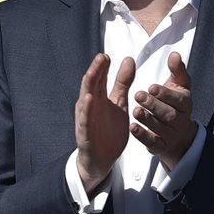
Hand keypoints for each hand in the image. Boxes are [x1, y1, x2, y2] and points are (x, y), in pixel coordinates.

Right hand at [75, 53, 133, 193]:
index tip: (107, 54)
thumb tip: (128, 59)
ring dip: (88, 87)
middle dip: (95, 71)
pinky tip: (89, 100)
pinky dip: (86, 111)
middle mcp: (89, 106)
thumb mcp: (119, 103)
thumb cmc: (108, 129)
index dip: (102, 67)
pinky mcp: (86, 134)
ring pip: (85, 100)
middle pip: (90, 85)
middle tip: (101, 57)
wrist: (102, 159)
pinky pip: (85, 121)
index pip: (99, 78)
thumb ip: (123, 83)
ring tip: (93, 73)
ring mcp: (86, 119)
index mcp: (97, 98)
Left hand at [131, 51, 195, 170]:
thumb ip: (177, 70)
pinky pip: (153, 142)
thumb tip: (175, 54)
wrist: (177, 134)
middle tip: (138, 95)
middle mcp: (181, 120)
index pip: (178, 99)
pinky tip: (132, 127)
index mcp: (186, 103)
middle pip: (169, 114)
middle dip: (154, 105)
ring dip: (148, 119)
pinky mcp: (161, 146)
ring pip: (161, 128)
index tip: (152, 87)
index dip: (165, 94)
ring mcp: (172, 135)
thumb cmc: (174, 103)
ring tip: (135, 111)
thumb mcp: (178, 85)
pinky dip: (143, 136)